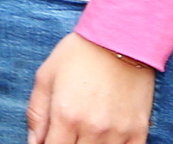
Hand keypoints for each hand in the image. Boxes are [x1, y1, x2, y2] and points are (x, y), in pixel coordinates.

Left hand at [26, 31, 154, 143]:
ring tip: (83, 133)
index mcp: (66, 116)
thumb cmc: (78, 55)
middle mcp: (93, 129)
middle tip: (66, 133)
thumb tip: (34, 142)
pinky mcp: (138, 131)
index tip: (49, 140)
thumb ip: (37, 113)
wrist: (119, 40)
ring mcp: (118, 132)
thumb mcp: (45, 77)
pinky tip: (104, 139)